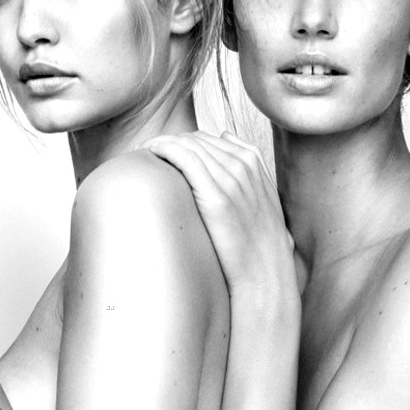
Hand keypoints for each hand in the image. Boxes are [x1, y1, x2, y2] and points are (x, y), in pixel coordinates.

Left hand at [144, 132, 295, 296]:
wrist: (265, 272)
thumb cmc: (258, 242)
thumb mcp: (262, 198)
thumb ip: (247, 169)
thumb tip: (224, 138)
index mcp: (254, 162)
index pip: (210, 138)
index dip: (185, 142)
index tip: (166, 150)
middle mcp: (242, 164)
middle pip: (196, 139)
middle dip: (170, 142)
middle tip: (148, 152)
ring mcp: (231, 178)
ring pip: (187, 144)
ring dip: (161, 143)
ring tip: (144, 152)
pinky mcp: (215, 193)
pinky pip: (183, 156)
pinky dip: (163, 148)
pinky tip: (150, 153)